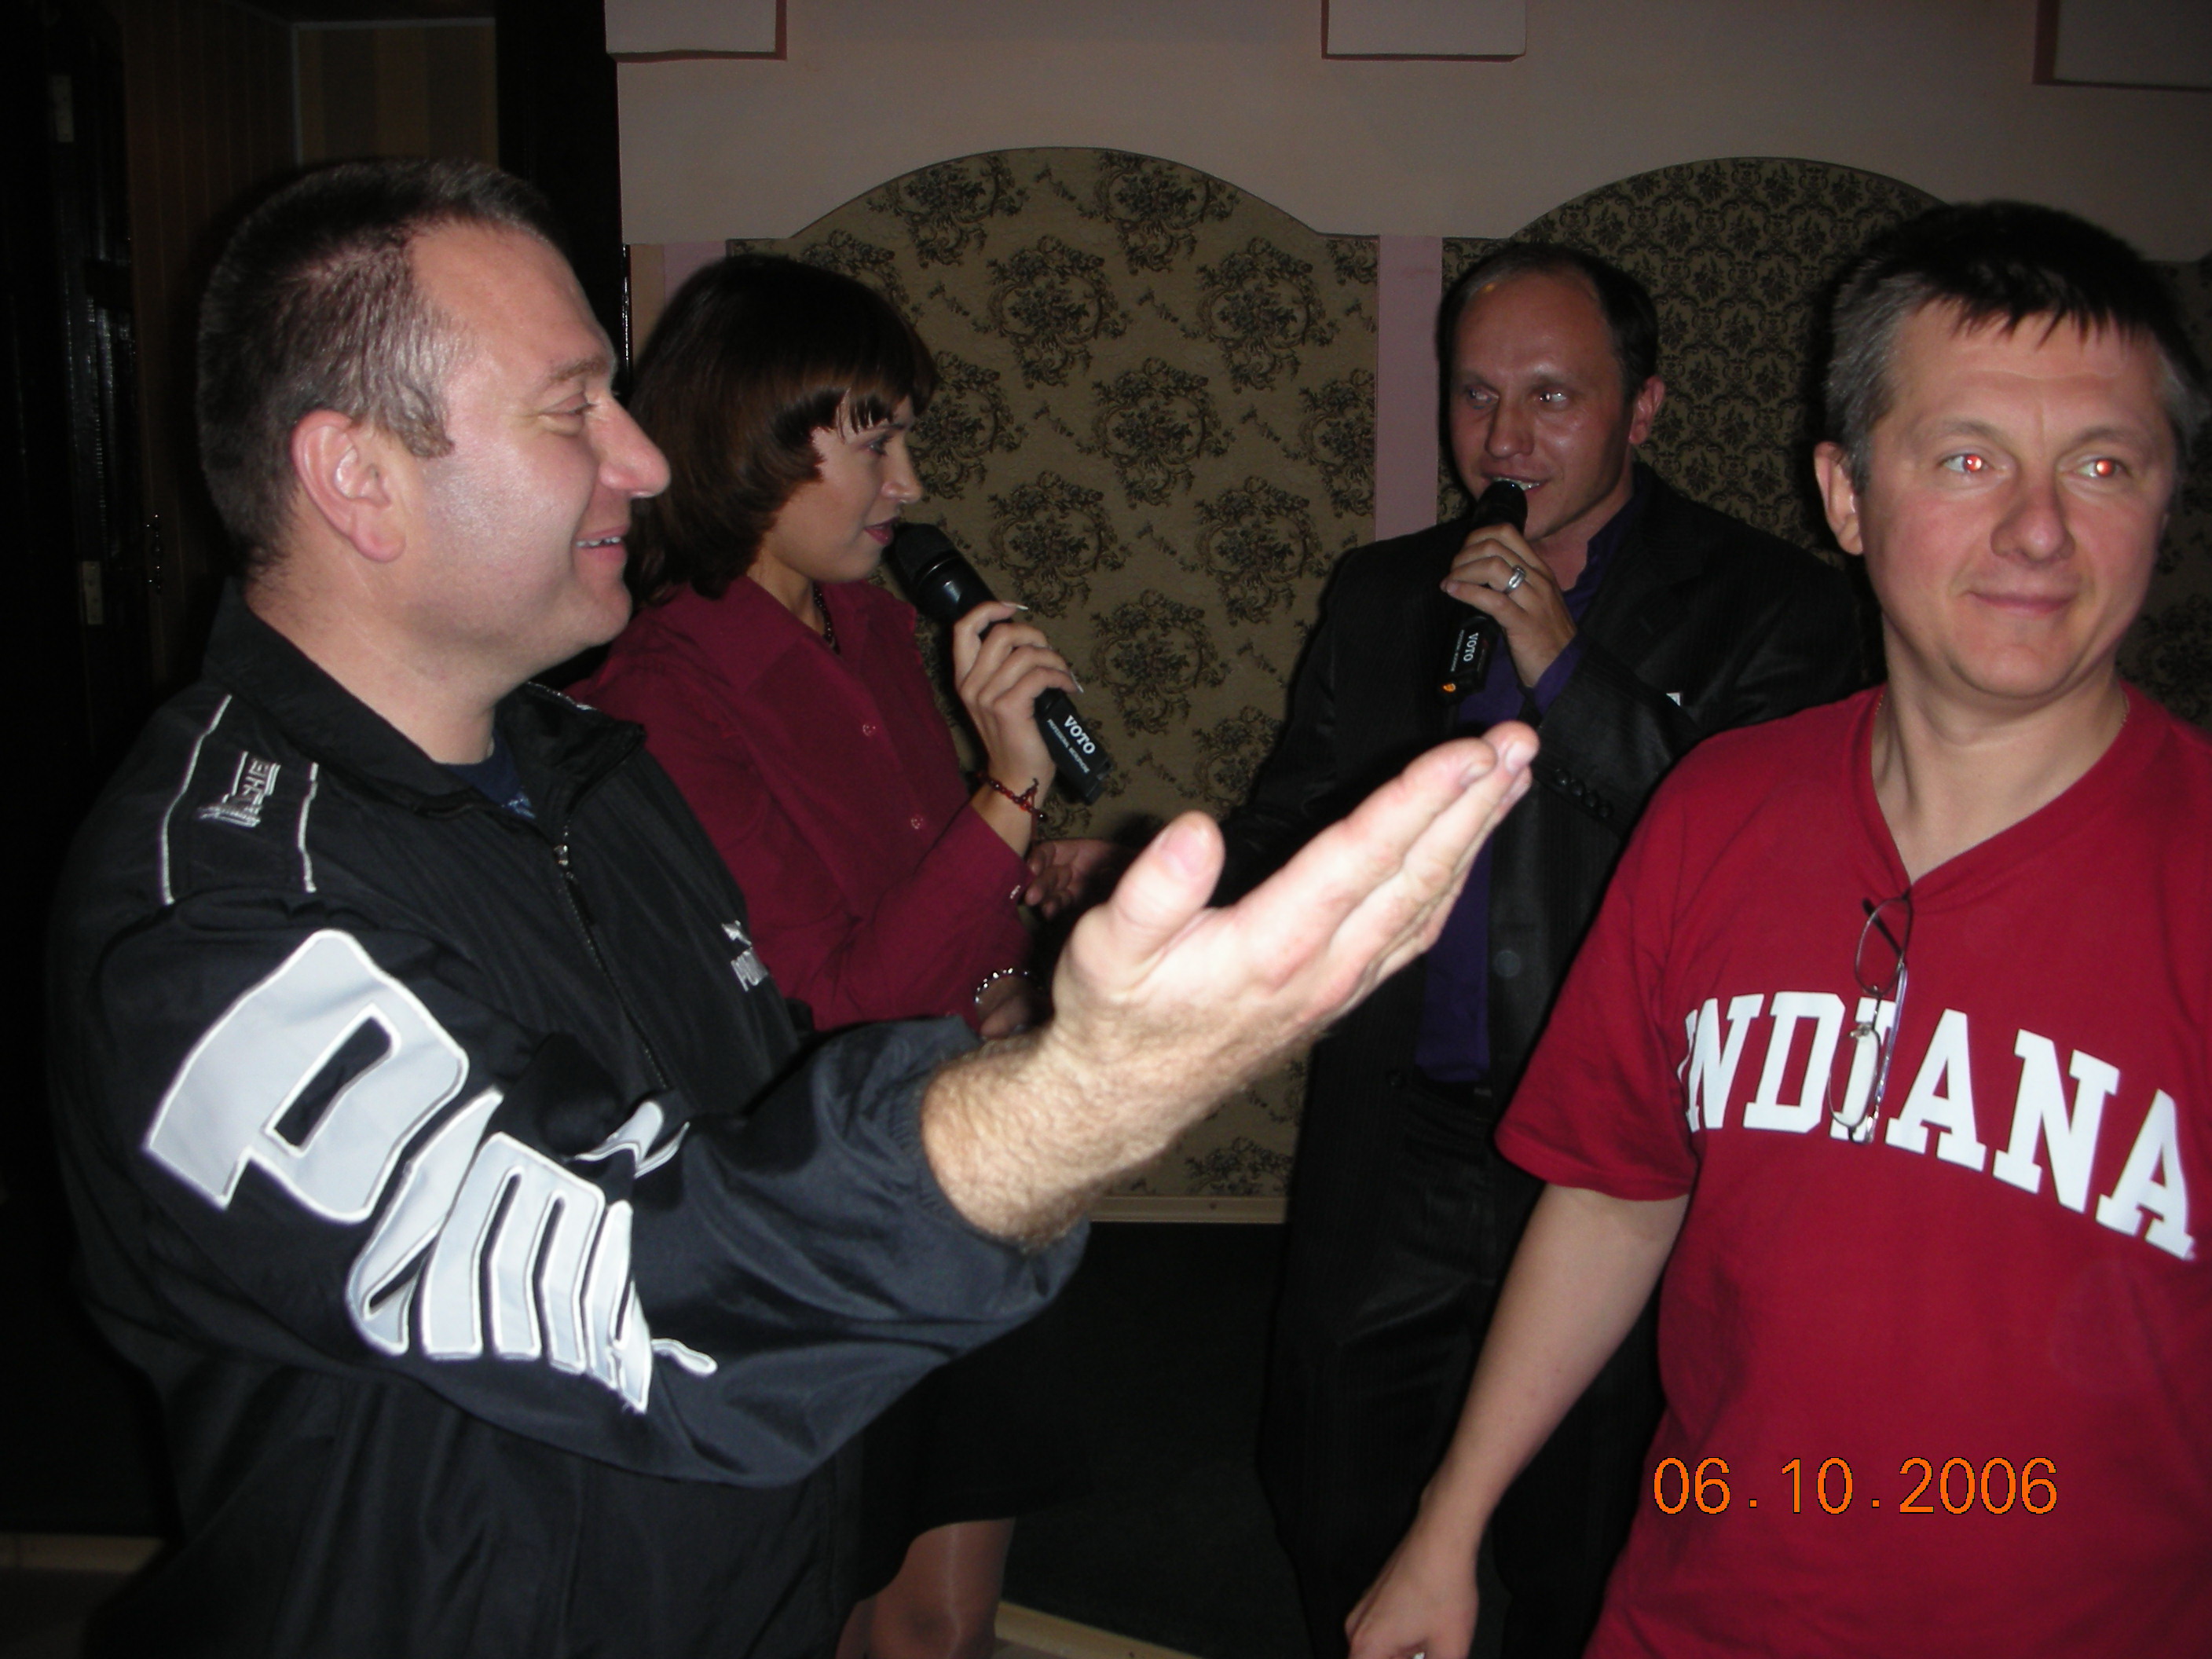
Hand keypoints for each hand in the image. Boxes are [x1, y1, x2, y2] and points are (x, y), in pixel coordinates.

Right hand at [919, 726, 1536, 1242]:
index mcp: (1274, 946)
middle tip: (1519, 742)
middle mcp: (1326, 967)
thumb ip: (1150, 891)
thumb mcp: (1106, 950)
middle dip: (1474, 803)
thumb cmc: (1116, 1015)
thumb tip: (1196, 830)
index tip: (1469, 753)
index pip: (1364, 857)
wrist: (1127, 1096)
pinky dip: (1452, 882)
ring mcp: (1344, 984)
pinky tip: (1468, 849)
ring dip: (1474, 837)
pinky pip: (1416, 932)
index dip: (1420, 800)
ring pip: (1429, 902)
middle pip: (1418, 874)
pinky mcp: (1345, 992)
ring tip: (1513, 778)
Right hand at [951, 601, 1077, 806]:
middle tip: (1049, 652)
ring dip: (1053, 659)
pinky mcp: (1009, 708)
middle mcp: (971, 685)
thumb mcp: (998, 698)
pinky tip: (1068, 686)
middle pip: (1001, 633)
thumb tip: (1028, 638)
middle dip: (1034, 635)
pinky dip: (1060, 676)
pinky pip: (1040, 675)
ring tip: (1063, 674)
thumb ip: (1002, 667)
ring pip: (1026, 654)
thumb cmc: (1015, 736)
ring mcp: (987, 697)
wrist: (1017, 777)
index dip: (989, 609)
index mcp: (964, 678)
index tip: (1013, 608)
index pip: (963, 628)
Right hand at [1345, 1514, 1480, 1658]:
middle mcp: (1356, 1628)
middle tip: (1427, 1652)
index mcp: (1367, 1646)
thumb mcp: (1450, 1650)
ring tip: (1430, 1646)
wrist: (1441, 1537)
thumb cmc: (1442, 1587)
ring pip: (1379, 1651)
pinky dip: (1403, 1643)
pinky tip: (1429, 1636)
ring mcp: (1364, 1610)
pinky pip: (1383, 1634)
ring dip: (1404, 1656)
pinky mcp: (1375, 1598)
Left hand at [1441, 524, 1575, 685]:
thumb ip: (1514, 582)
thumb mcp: (1534, 599)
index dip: (1477, 538)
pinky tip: (1453, 592)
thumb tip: (1479, 571)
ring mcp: (1533, 599)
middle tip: (1453, 572)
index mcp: (1540, 569)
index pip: (1506, 533)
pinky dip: (1467, 592)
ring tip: (1450, 583)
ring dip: (1463, 572)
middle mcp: (1538, 578)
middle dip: (1465, 555)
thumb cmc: (1546, 635)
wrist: (1566, 666)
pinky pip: (1492, 599)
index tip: (1463, 556)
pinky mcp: (1523, 623)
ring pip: (1492, 567)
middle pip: (1494, 546)